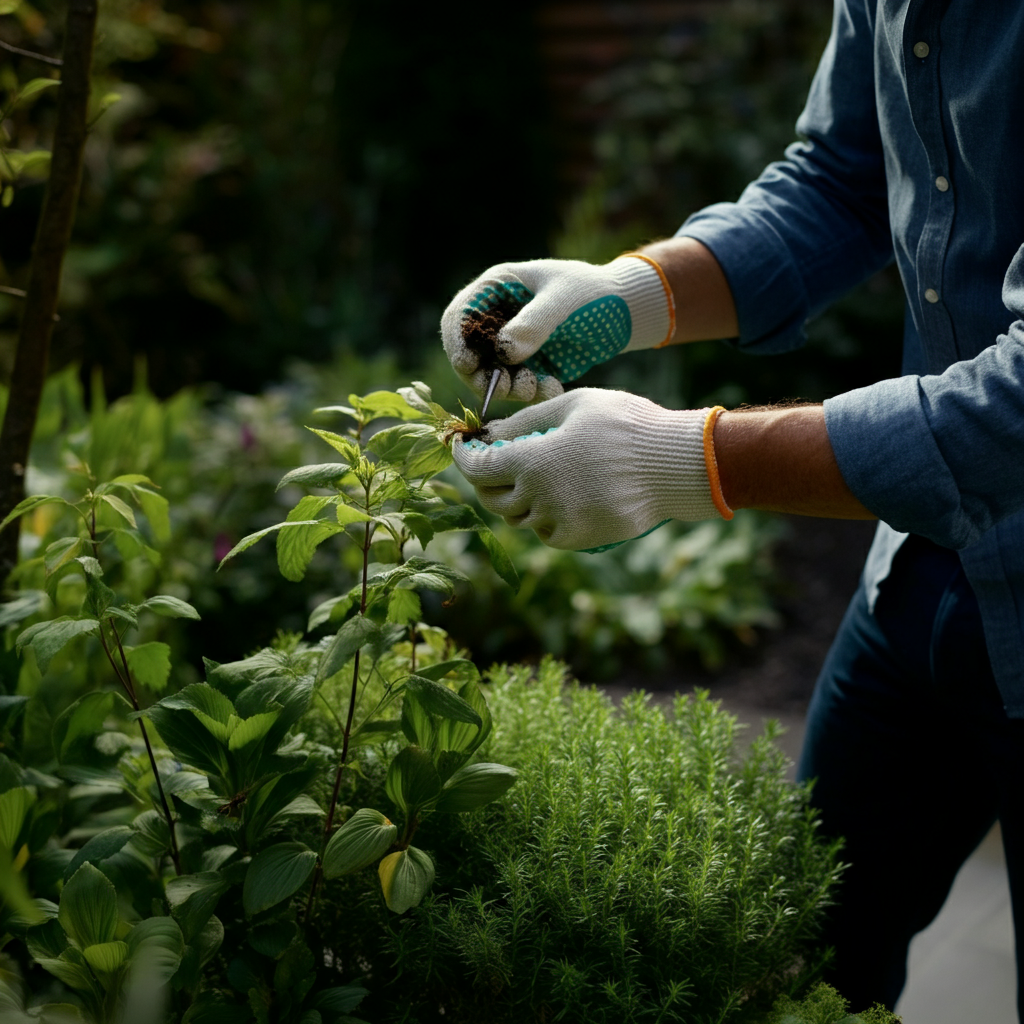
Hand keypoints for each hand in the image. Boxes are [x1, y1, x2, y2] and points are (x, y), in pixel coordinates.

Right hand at [441, 256, 673, 402]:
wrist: (625, 311)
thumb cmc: (592, 292)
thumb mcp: (563, 301)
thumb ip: (532, 324)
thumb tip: (503, 351)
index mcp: (496, 289)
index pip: (460, 317)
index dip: (457, 342)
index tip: (468, 365)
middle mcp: (497, 319)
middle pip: (469, 353)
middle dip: (481, 375)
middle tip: (501, 389)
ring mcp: (511, 345)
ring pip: (492, 375)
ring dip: (507, 388)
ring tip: (534, 388)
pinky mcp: (528, 366)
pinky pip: (519, 387)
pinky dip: (532, 393)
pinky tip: (554, 388)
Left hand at [451, 388, 728, 551]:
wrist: (675, 464)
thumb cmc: (626, 424)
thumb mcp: (574, 405)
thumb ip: (525, 420)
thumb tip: (489, 432)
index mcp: (533, 461)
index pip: (478, 468)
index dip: (463, 457)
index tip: (461, 446)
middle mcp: (540, 497)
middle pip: (493, 498)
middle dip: (485, 480)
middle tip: (492, 462)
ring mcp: (560, 521)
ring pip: (520, 518)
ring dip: (517, 499)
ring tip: (533, 476)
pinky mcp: (581, 538)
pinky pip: (547, 533)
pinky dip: (543, 518)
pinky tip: (557, 498)